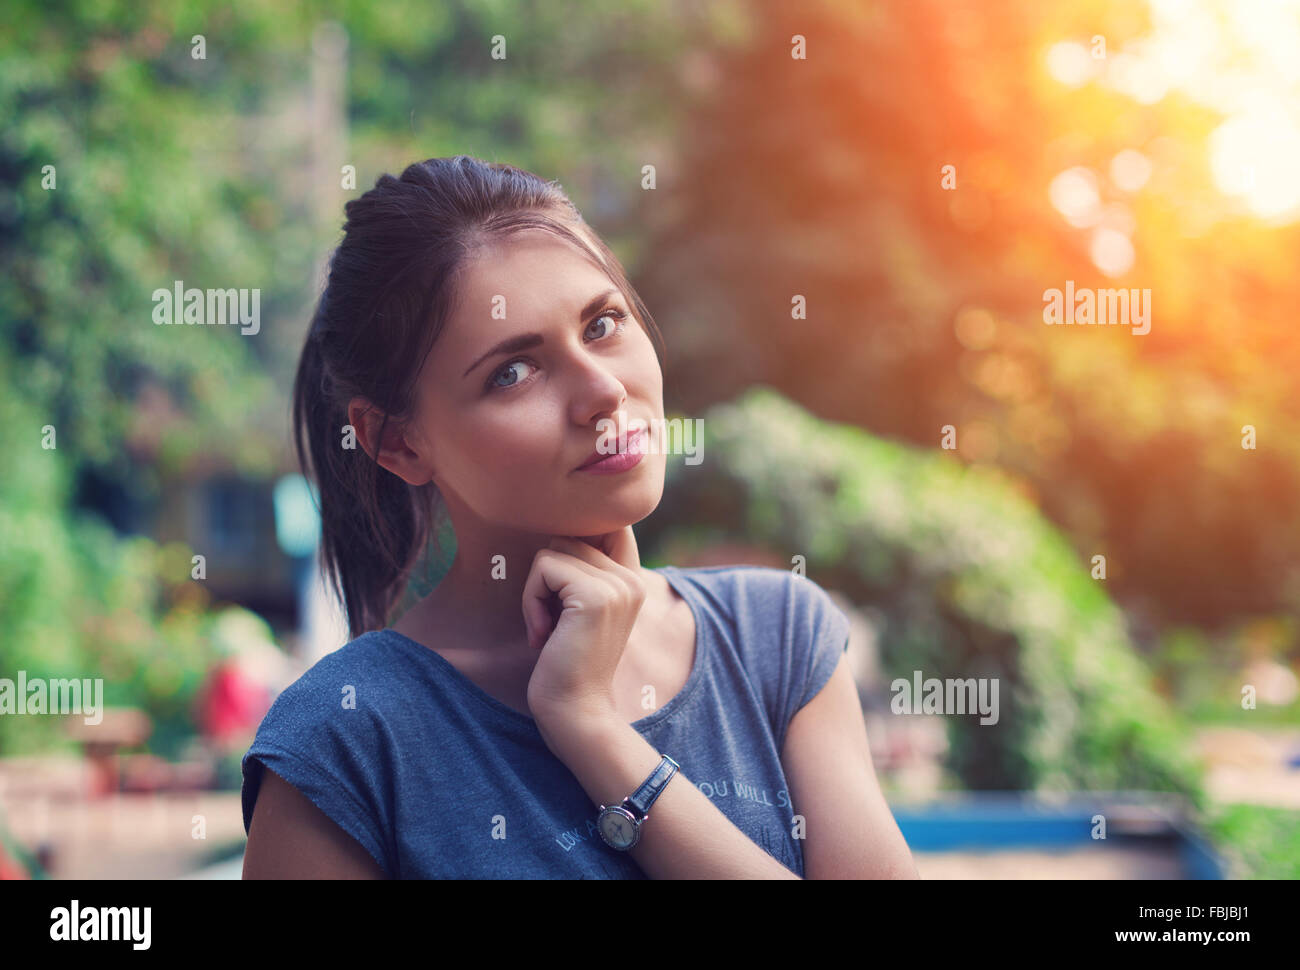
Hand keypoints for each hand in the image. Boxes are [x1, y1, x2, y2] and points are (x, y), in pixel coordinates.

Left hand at [521, 525, 646, 722]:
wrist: (576, 712)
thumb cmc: (566, 665)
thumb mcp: (576, 611)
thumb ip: (579, 573)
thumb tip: (552, 532)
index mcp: (632, 580)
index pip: (605, 526)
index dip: (572, 542)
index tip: (558, 586)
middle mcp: (631, 578)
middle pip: (568, 538)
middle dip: (546, 578)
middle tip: (550, 622)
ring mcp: (617, 586)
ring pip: (553, 551)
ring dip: (536, 592)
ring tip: (548, 629)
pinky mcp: (594, 596)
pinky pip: (544, 568)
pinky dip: (531, 600)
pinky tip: (543, 634)